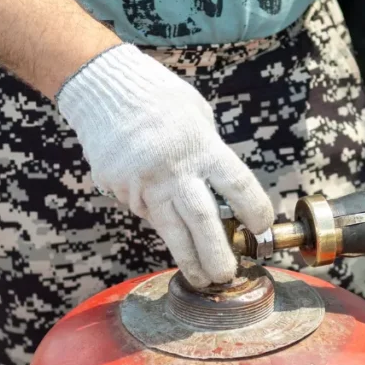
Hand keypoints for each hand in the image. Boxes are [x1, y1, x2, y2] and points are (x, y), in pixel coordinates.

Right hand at [57, 44, 273, 287]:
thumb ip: (210, 154)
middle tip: (227, 276)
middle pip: (201, 221)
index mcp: (201, 146)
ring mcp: (142, 181)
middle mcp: (173, 168)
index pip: (236, 185)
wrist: (104, 85)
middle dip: (216, 254)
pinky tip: (154, 201)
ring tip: (201, 278)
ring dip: (187, 258)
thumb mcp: (198, 117)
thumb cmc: (159, 99)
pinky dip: (155, 214)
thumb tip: (223, 193)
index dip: (254, 210)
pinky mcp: (118, 187)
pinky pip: (143, 210)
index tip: (261, 228)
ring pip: (169, 229)